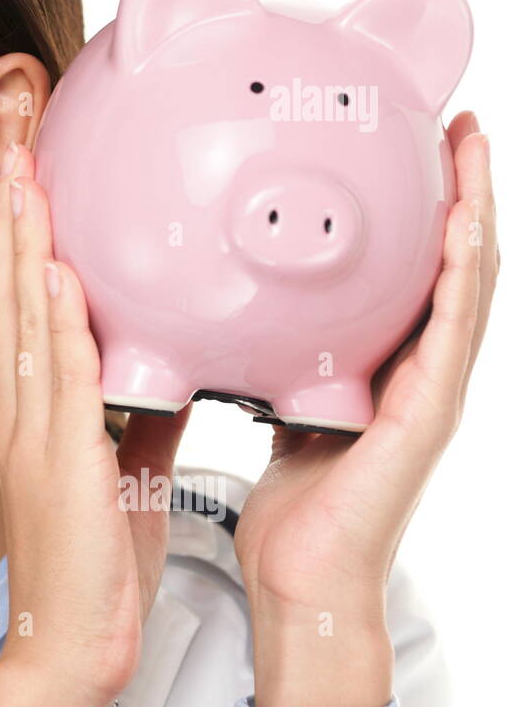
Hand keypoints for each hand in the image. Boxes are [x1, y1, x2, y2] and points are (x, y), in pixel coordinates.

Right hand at [0, 140, 191, 706]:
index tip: (27, 187)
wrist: (69, 642)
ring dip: (25, 248)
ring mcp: (34, 434)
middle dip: (11, 223)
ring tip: (24, 181)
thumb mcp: (122, 477)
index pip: (22, 313)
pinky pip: (62, 378)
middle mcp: (24, 414)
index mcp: (35, 417)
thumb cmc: (93, 566)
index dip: (20, 247)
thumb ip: (134, 420)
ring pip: (25, 322)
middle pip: (10, 299)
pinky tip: (58, 272)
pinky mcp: (59, 462)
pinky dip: (58, 320)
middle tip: (11, 152)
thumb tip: (164, 374)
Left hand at [234, 110, 496, 706]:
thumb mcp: (276, 410)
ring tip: (473, 145)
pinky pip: (450, 334)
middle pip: (449, 265)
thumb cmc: (290, 510)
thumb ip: (270, 361)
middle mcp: (414, 373)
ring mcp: (428, 394)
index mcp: (380, 367)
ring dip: (475, 211)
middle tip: (457, 122)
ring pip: (466, 285)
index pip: (410, 273)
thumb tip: (231, 315)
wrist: (302, 584)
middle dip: (458, 191)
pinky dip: (461, 277)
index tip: (408, 143)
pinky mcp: (425, 417)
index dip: (416, 210)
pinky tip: (461, 227)